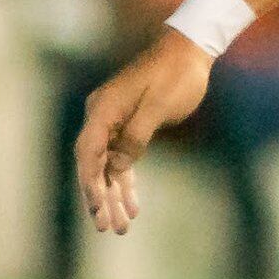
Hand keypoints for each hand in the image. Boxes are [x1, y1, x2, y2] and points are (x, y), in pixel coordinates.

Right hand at [75, 32, 213, 234]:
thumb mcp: (158, 108)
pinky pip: (121, 158)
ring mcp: (113, 120)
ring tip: (122, 226)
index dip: (91, 185)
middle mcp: (102, 115)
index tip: (98, 211)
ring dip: (113, 196)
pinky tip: (133, 205)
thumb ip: (135, 138)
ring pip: (107, 165)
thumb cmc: (176, 76)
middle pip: (93, 164)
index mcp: (103, 109)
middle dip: (100, 198)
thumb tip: (116, 167)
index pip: (88, 154)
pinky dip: (126, 181)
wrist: (189, 50)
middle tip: (107, 227)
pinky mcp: (128, 124)